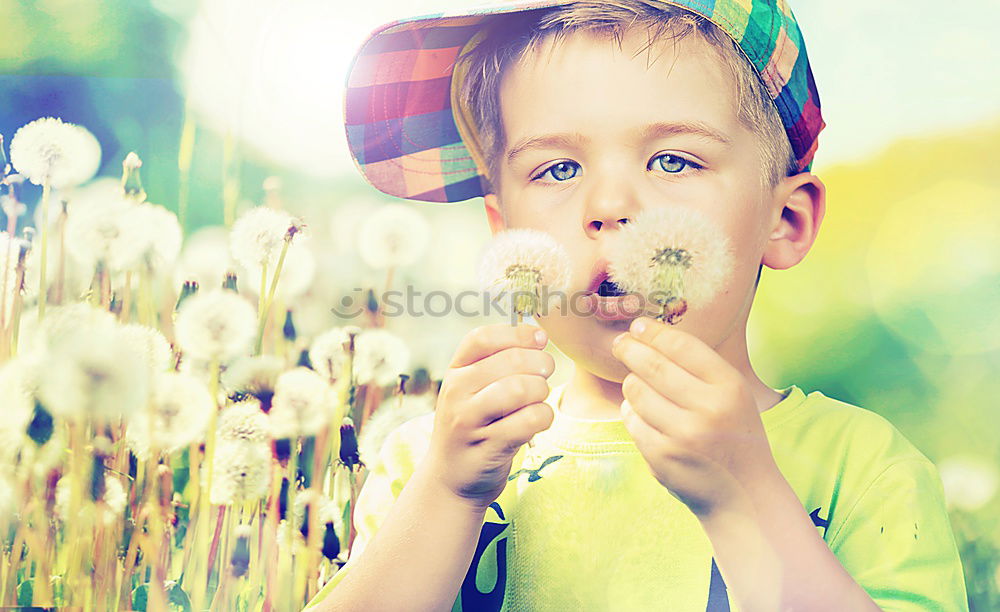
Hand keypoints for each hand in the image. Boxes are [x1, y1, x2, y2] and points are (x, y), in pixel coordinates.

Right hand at [424, 323, 555, 510]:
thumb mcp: (473, 390)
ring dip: (541, 392)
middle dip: (540, 364)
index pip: (483, 338)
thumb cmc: (474, 425)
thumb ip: (498, 362)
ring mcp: (469, 421)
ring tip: (537, 400)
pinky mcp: (488, 447)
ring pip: (521, 389)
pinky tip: (538, 421)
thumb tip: (539, 335)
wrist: (450, 479)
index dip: (518, 333)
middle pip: (511, 361)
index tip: (540, 339)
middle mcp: (456, 392)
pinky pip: (530, 420)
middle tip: (544, 375)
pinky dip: (543, 417)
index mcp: (455, 371)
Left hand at [610, 316, 778, 519]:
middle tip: (619, 343)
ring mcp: (684, 435)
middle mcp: (709, 409)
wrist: (744, 495)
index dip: (655, 333)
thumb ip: (702, 369)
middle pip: (653, 365)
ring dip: (632, 383)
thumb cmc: (735, 436)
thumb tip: (652, 335)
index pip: (683, 346)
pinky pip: (632, 421)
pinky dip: (632, 413)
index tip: (638, 326)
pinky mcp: (662, 458)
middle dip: (630, 349)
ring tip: (636, 382)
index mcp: (730, 387)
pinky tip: (639, 412)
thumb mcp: (735, 396)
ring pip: (637, 391)